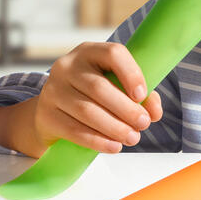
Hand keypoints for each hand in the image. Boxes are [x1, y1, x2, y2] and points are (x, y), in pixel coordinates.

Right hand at [30, 41, 162, 154]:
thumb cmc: (93, 96)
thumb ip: (141, 96)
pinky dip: (97, 141)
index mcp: (89, 52)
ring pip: (86, 110)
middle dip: (126, 109)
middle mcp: (67, 66)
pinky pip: (74, 129)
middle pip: (98, 87)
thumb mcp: (116, 87)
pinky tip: (114, 146)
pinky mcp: (46, 114)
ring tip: (132, 138)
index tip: (143, 95)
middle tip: (143, 124)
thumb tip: (154, 112)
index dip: (131, 74)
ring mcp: (53, 89)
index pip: (113, 54)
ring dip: (114, 127)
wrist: (53, 112)